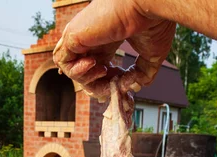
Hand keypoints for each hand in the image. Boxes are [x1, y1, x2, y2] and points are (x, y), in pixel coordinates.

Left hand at [52, 0, 175, 99]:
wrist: (148, 6)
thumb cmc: (153, 24)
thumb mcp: (151, 56)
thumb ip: (143, 73)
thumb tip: (137, 86)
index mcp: (108, 41)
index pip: (98, 68)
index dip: (108, 84)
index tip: (123, 85)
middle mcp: (93, 39)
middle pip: (85, 73)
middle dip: (100, 87)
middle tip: (115, 86)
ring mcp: (82, 37)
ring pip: (72, 69)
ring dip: (88, 80)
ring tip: (105, 71)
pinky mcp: (73, 36)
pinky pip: (63, 61)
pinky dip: (76, 71)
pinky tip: (94, 64)